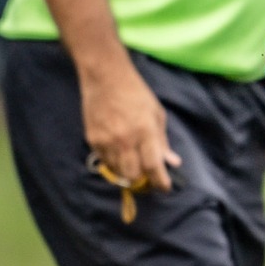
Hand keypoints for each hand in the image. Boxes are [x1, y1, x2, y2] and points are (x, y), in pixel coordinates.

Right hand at [81, 63, 179, 191]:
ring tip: (134, 164)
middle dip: (143, 180)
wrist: (105, 78)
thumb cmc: (136, 94)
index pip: (153, 166)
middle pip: (133, 175)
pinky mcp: (92, 139)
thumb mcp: (157, 115)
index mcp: (145, 132)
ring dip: (127, 173)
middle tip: (148, 177)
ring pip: (117, 171)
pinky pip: (104, 161)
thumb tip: (172, 162)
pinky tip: (119, 154)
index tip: (164, 188)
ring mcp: (106, 141)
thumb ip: (163, 141)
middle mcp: (125, 139)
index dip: (160, 182)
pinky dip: (114, 163)